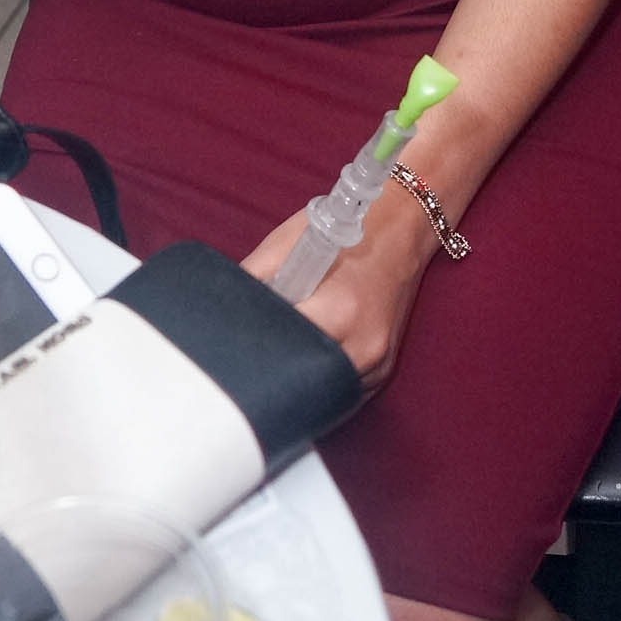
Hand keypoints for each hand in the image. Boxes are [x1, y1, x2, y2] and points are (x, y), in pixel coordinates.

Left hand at [243, 183, 437, 393]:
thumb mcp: (285, 245)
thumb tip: (218, 312)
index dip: (254, 348)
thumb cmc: (344, 229)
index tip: (234, 347)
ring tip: (275, 365)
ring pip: (325, 395)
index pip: (282, 349)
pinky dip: (323, 382)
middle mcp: (364, 343)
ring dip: (300, 383)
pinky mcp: (385, 367)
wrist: (402, 225)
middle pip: (303, 381)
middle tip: (248, 363)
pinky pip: (346, 391)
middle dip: (275, 371)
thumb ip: (252, 280)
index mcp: (339, 309)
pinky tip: (304, 368)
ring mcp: (379, 361)